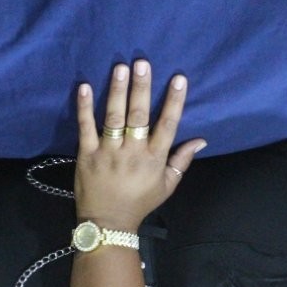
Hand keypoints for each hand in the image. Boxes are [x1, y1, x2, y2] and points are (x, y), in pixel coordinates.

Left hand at [74, 60, 205, 230]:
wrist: (108, 223)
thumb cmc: (140, 202)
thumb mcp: (168, 185)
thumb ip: (182, 160)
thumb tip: (201, 140)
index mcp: (154, 159)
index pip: (167, 125)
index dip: (173, 101)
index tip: (178, 79)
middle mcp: (132, 152)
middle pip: (139, 116)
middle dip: (141, 88)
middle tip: (142, 63)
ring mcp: (108, 152)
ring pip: (114, 118)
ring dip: (117, 91)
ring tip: (120, 67)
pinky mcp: (87, 155)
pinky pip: (85, 128)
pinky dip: (85, 108)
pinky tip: (85, 87)